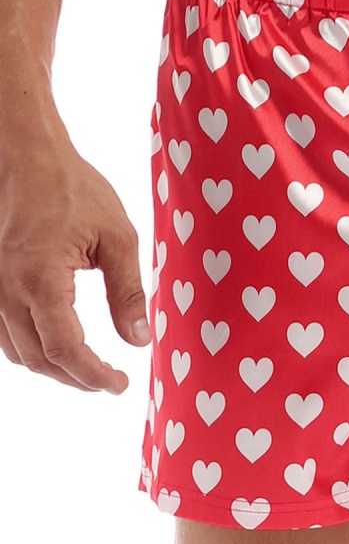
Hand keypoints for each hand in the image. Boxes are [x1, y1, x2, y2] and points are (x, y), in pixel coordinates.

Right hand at [0, 106, 150, 393]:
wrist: (27, 158)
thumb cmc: (74, 190)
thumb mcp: (118, 238)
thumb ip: (128, 292)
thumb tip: (139, 339)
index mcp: (40, 280)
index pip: (66, 349)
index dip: (93, 376)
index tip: (121, 385)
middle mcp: (6, 291)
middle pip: (40, 359)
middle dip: (77, 378)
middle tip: (112, 382)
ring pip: (18, 352)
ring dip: (54, 369)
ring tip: (91, 370)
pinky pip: (4, 334)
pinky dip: (32, 350)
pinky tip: (60, 347)